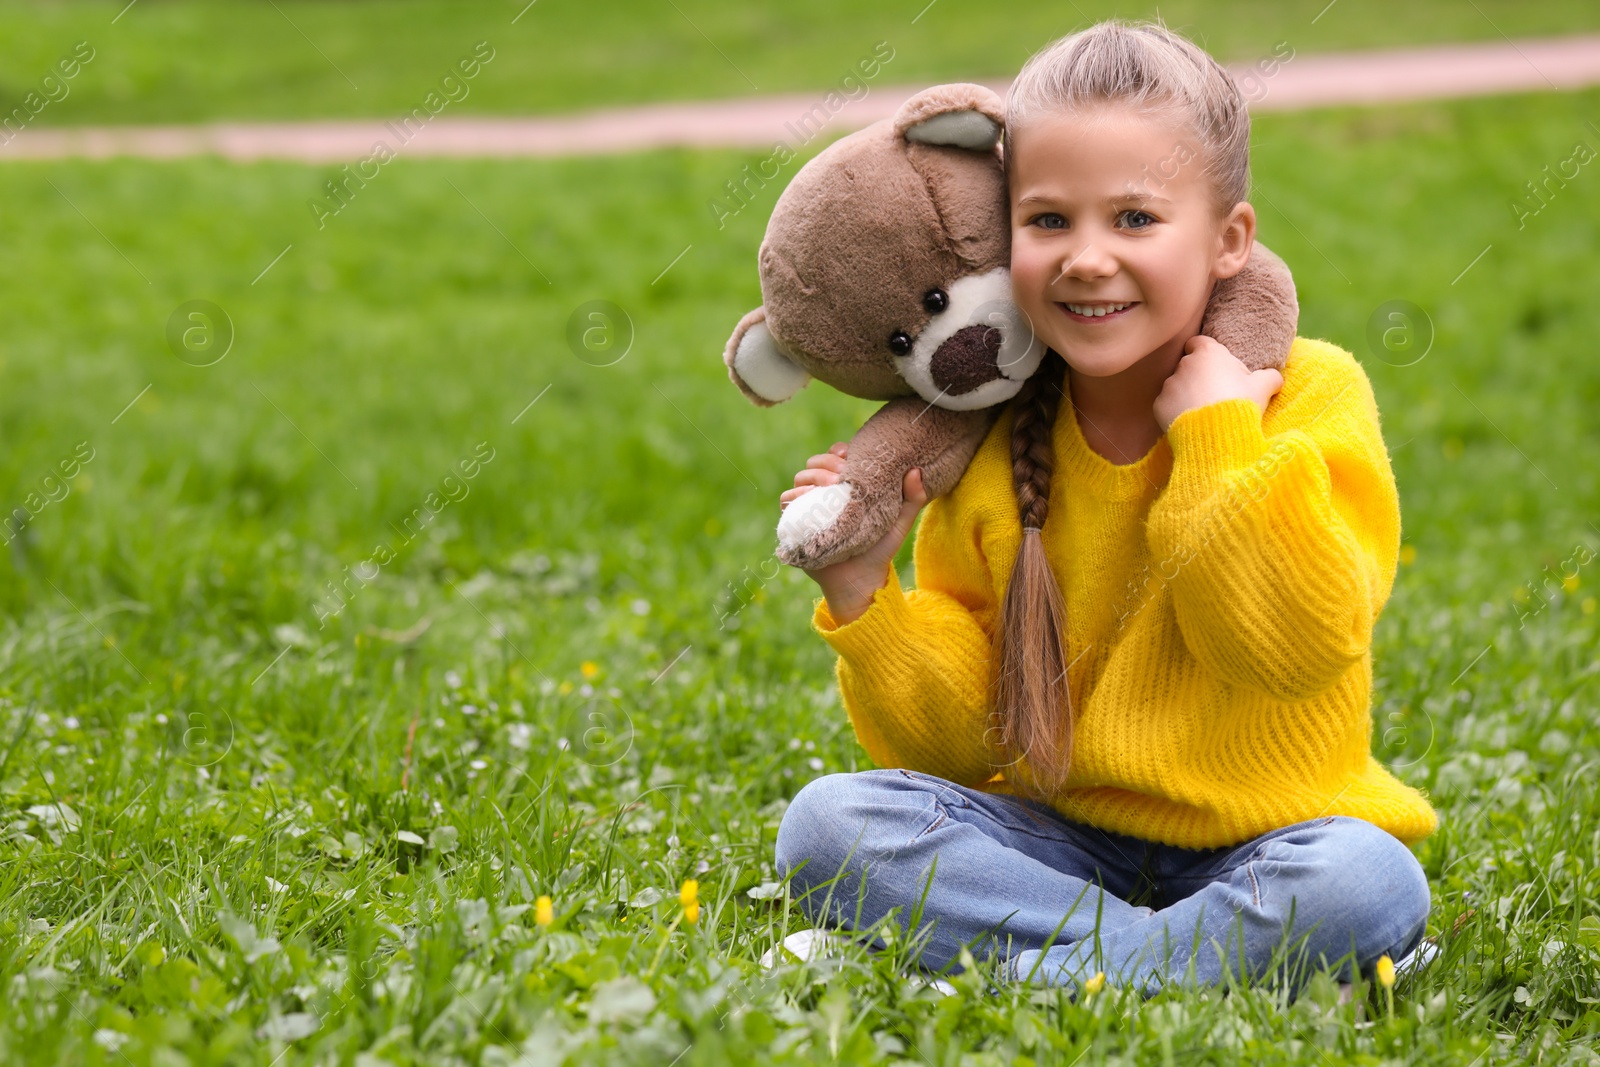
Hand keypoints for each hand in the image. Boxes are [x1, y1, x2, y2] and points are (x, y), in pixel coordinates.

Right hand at [780, 442, 929, 623]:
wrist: (860, 581)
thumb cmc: (879, 550)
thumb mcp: (898, 522)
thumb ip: (912, 498)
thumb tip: (916, 470)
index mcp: (844, 487)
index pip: (834, 458)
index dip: (837, 451)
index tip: (848, 453)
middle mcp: (824, 494)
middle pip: (814, 465)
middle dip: (825, 462)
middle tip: (842, 471)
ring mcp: (808, 507)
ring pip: (799, 479)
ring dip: (812, 476)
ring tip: (830, 484)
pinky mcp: (797, 523)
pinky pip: (788, 503)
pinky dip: (795, 495)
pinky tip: (810, 496)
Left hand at [1153, 335, 1283, 431]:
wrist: (1216, 435)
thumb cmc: (1240, 404)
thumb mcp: (1263, 388)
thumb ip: (1269, 377)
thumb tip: (1274, 377)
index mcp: (1207, 353)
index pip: (1200, 343)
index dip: (1207, 353)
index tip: (1217, 367)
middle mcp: (1184, 364)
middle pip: (1189, 365)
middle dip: (1199, 376)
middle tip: (1216, 394)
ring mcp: (1169, 384)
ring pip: (1177, 385)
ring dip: (1186, 394)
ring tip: (1204, 412)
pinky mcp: (1158, 405)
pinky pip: (1167, 404)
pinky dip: (1175, 411)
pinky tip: (1190, 422)